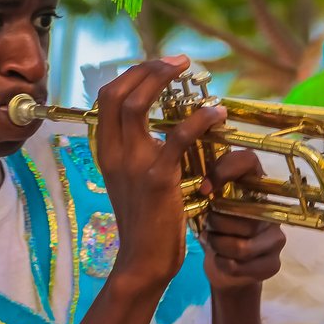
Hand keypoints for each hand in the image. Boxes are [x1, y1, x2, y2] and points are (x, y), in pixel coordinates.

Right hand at [94, 56, 225, 291]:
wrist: (143, 261)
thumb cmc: (147, 223)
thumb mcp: (133, 182)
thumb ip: (139, 154)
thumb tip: (160, 128)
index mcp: (107, 153)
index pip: (107, 98)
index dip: (132, 74)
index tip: (160, 65)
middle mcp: (113, 154)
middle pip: (117, 93)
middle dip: (148, 69)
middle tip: (178, 61)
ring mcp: (133, 166)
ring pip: (138, 106)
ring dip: (164, 81)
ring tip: (190, 72)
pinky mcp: (157, 180)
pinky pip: (176, 138)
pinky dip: (199, 120)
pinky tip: (216, 115)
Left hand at [199, 149, 285, 290]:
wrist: (227, 270)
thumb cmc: (216, 229)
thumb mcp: (208, 206)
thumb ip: (208, 189)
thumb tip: (205, 187)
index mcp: (255, 186)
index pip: (248, 159)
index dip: (225, 170)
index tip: (205, 189)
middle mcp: (271, 209)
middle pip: (240, 211)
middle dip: (214, 223)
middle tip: (209, 226)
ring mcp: (277, 238)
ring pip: (240, 245)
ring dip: (218, 245)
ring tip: (214, 242)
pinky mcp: (274, 264)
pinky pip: (239, 265)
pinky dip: (222, 264)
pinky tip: (222, 260)